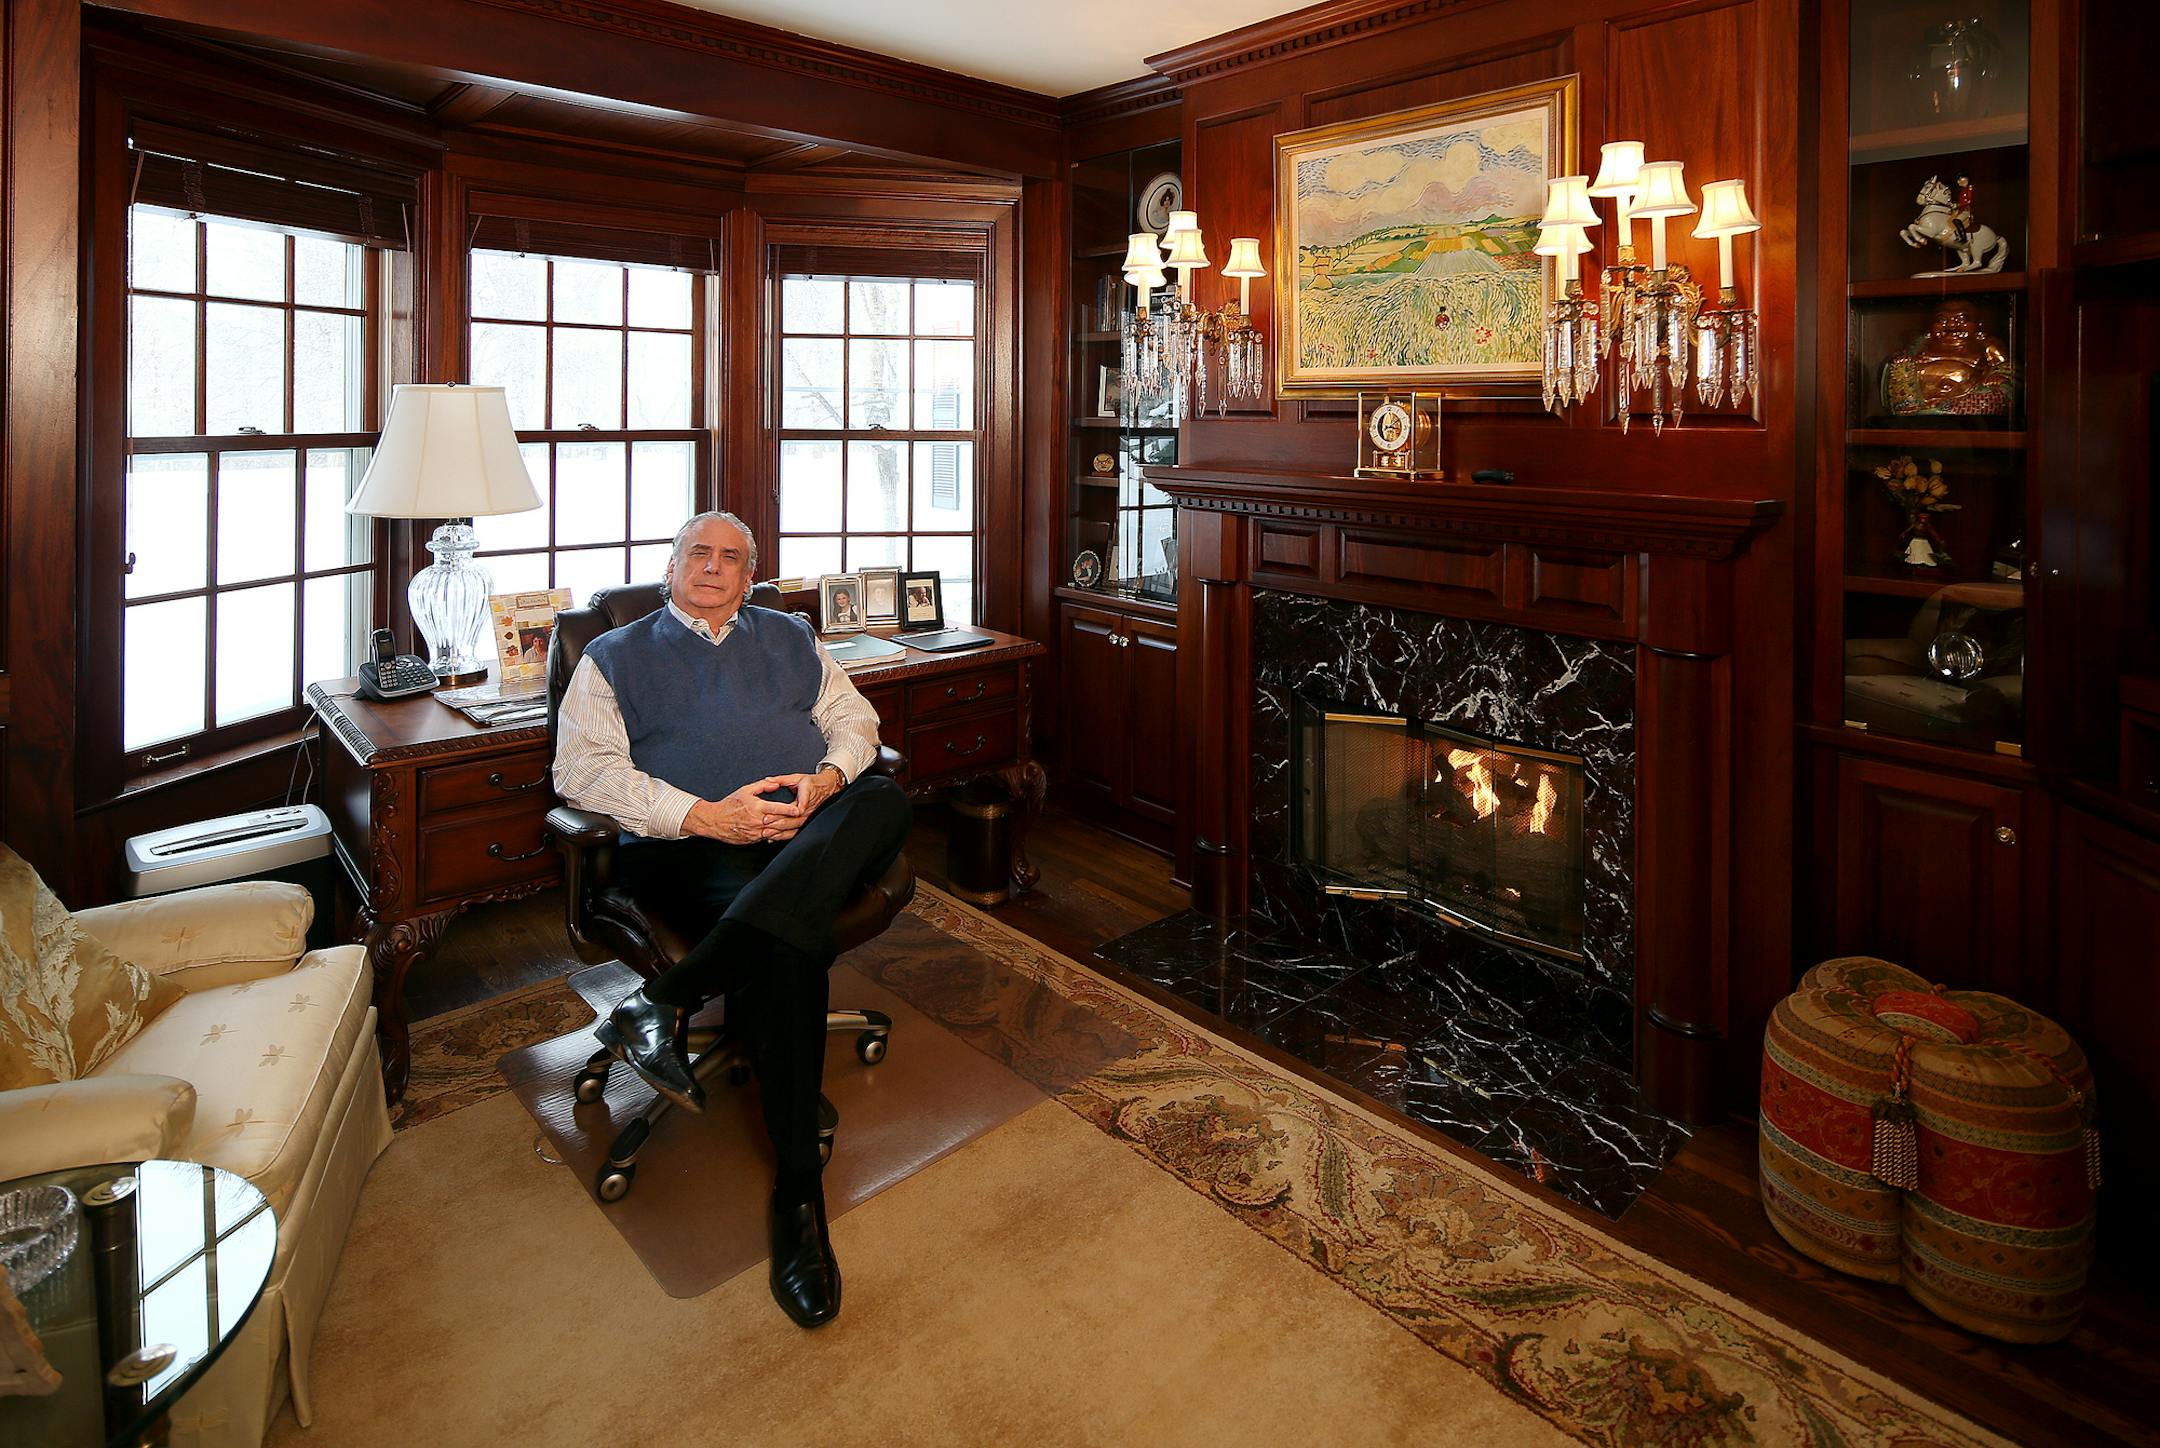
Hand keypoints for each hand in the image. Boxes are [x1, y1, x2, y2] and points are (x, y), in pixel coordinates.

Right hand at [681, 777, 799, 844]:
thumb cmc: (729, 804)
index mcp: (757, 807)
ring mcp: (756, 832)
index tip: (799, 809)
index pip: (779, 809)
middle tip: (801, 817)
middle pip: (780, 821)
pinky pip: (768, 838)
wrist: (715, 821)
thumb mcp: (745, 790)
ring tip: (794, 825)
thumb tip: (776, 784)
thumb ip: (762, 786)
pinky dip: (775, 835)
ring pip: (775, 832)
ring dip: (785, 829)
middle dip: (792, 820)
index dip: (791, 809)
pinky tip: (781, 832)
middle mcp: (758, 821)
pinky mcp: (753, 840)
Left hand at [755, 766, 845, 842]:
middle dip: (780, 820)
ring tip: (768, 832)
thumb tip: (767, 780)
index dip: (798, 807)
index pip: (803, 800)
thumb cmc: (810, 784)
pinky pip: (795, 831)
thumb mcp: (797, 777)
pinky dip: (784, 836)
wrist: (824, 789)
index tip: (792, 811)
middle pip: (795, 817)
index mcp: (807, 792)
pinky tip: (774, 838)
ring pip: (795, 826)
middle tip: (766, 820)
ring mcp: (808, 816)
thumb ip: (781, 780)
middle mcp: (808, 807)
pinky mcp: (805, 822)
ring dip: (781, 830)